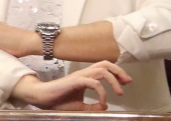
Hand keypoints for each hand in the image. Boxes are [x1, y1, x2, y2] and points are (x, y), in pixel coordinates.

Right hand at [11, 61, 131, 110]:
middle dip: (119, 71)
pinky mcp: (75, 81)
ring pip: (102, 70)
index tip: (125, 83)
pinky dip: (102, 92)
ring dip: (114, 80)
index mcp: (85, 77)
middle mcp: (84, 74)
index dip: (117, 73)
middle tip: (127, 82)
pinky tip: (102, 101)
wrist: (42, 98)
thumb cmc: (58, 101)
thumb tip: (105, 107)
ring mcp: (79, 76)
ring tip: (120, 92)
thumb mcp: (80, 106)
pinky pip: (94, 83)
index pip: (104, 68)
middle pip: (105, 64)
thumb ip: (92, 106)